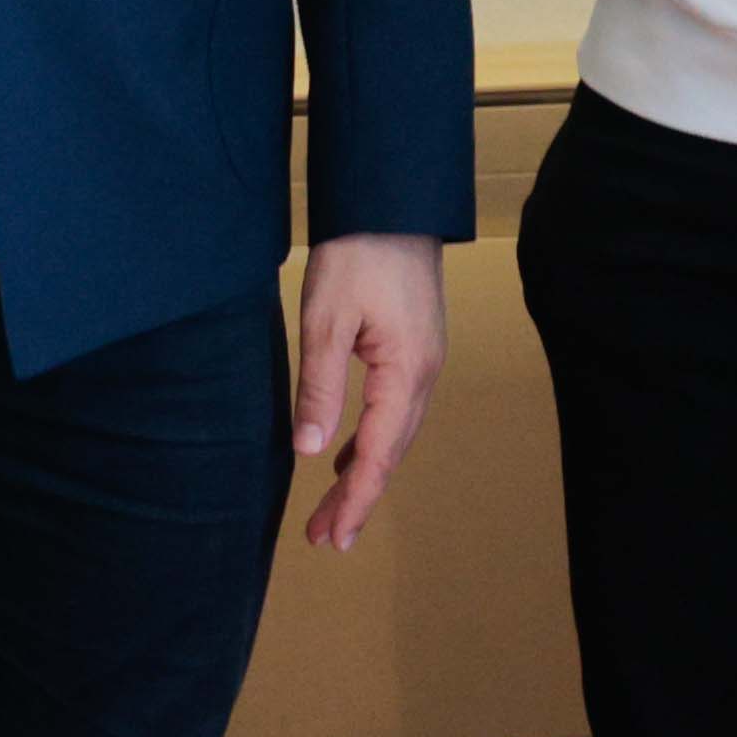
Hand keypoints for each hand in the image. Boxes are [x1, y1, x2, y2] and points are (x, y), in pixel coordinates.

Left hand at [288, 233, 447, 550]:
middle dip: (360, 496)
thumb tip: (311, 451)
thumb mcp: (327, 320)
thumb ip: (320, 387)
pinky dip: (372, 438)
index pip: (380, 453)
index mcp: (407, 372)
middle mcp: (425, 373)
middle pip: (393, 450)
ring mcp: (425, 358)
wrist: (391, 198)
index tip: (330, 537)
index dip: (356, 499)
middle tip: (325, 538)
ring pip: (396, 431)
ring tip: (334, 506)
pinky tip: (349, 450)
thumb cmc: (358, 253)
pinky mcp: (415, 344)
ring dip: (366, 470)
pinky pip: (395, 408)